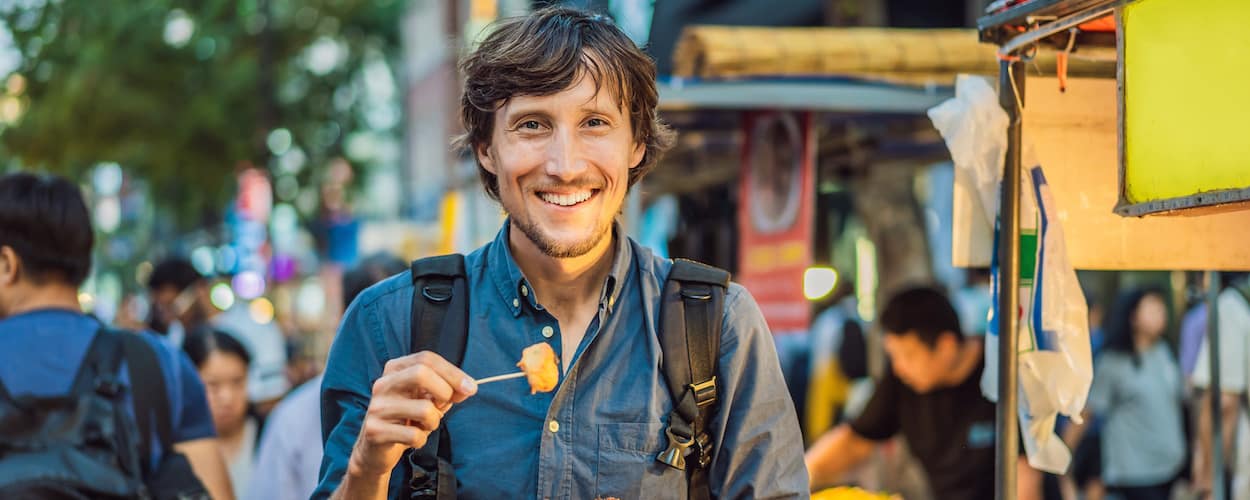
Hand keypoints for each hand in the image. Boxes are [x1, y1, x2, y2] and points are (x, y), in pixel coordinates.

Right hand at [347, 351, 476, 478]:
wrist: (375, 449)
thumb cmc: (406, 419)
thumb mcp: (427, 399)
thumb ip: (447, 390)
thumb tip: (468, 388)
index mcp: (395, 369)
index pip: (427, 359)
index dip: (453, 372)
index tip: (471, 388)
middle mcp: (383, 384)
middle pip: (421, 373)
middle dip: (444, 391)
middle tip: (444, 406)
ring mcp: (377, 407)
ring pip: (424, 409)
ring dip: (434, 422)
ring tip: (424, 426)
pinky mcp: (375, 431)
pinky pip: (414, 435)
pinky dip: (421, 440)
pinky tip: (411, 439)